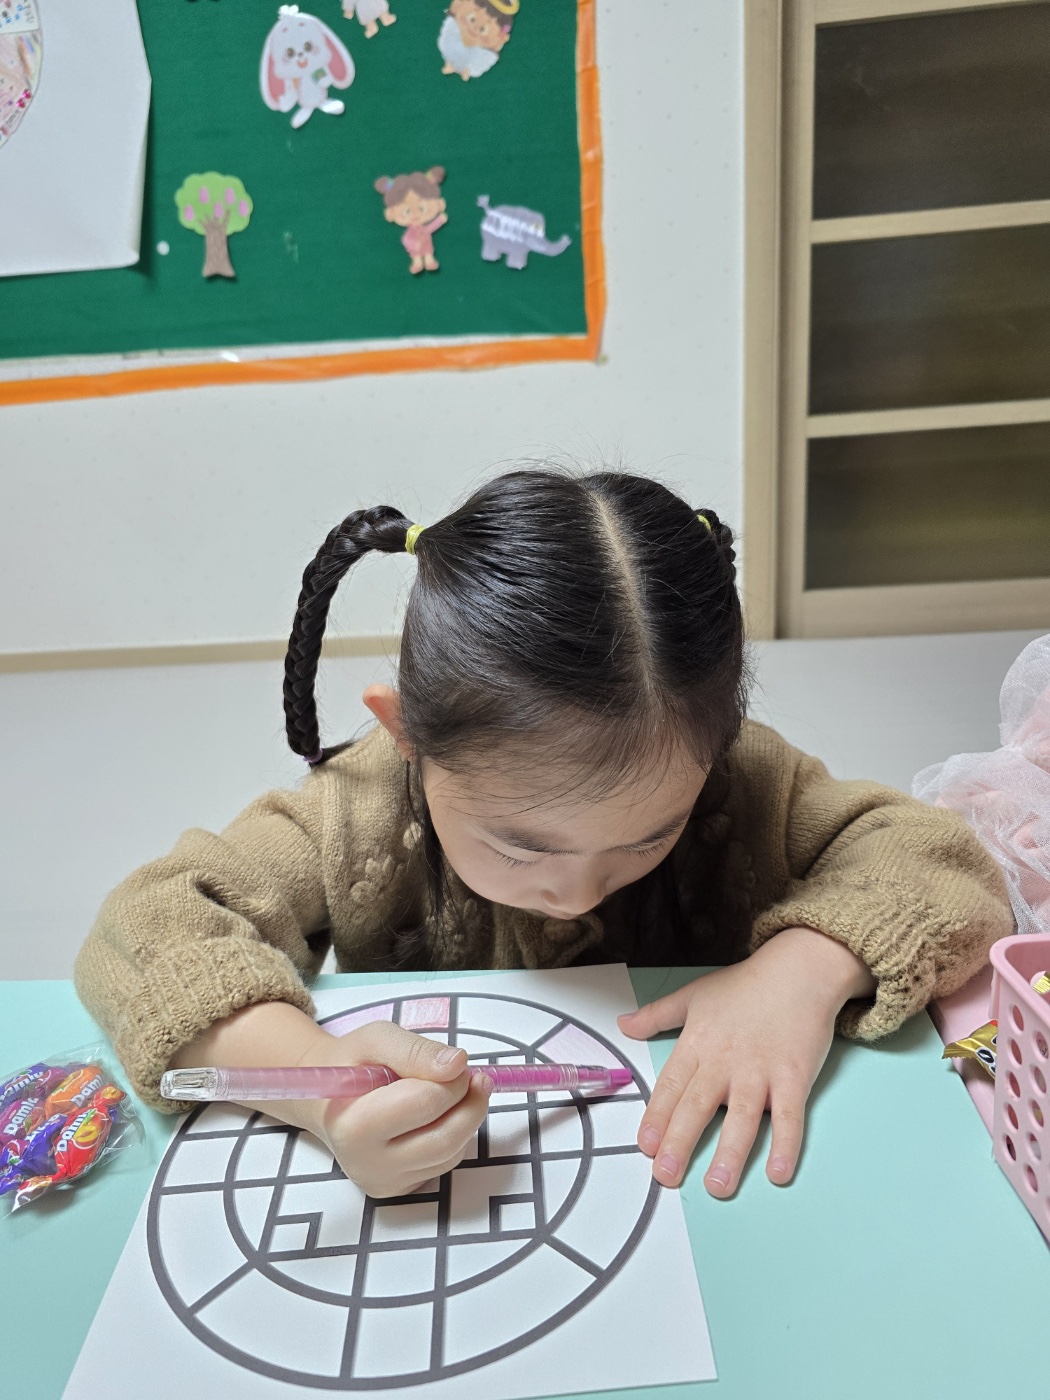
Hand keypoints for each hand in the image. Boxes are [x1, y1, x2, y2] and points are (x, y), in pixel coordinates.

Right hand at [305, 1021, 492, 1197]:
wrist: (326, 1097)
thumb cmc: (351, 1063)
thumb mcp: (376, 1039)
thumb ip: (415, 1050)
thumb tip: (457, 1063)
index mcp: (354, 1125)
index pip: (425, 1105)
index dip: (453, 1080)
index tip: (457, 1064)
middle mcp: (366, 1163)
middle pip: (444, 1139)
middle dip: (469, 1103)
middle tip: (472, 1077)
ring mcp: (382, 1181)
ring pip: (450, 1154)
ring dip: (466, 1119)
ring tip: (458, 1091)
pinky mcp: (397, 1189)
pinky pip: (443, 1164)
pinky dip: (455, 1137)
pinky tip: (441, 1115)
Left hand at [618, 927, 874, 1197]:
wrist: (798, 970)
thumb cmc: (745, 985)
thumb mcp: (694, 995)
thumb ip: (656, 1015)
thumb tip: (622, 1025)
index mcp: (698, 1043)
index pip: (671, 1086)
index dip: (657, 1117)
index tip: (646, 1147)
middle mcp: (725, 1061)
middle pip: (698, 1107)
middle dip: (680, 1143)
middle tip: (667, 1177)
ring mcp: (760, 1071)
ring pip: (741, 1118)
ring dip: (729, 1154)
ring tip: (718, 1186)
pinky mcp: (794, 1077)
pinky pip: (789, 1117)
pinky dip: (786, 1145)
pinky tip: (778, 1172)